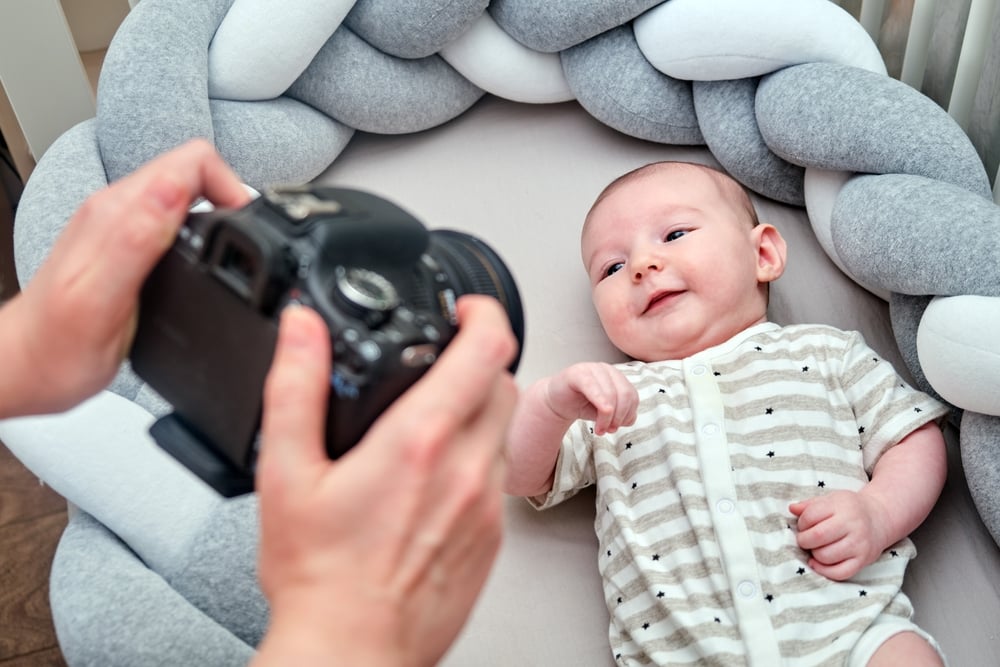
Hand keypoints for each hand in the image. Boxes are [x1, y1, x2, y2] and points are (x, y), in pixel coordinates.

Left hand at [0, 140, 248, 417]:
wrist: (24, 369)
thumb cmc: (58, 350)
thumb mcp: (102, 301)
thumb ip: (138, 239)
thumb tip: (175, 191)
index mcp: (115, 216)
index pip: (191, 163)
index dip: (231, 187)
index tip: (244, 229)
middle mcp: (114, 210)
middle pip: (191, 171)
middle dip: (228, 199)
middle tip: (241, 244)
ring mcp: (116, 225)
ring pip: (182, 192)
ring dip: (214, 214)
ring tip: (227, 254)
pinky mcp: (120, 243)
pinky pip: (170, 218)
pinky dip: (196, 234)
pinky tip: (199, 265)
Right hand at [254, 296, 517, 666]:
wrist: (353, 651)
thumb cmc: (320, 577)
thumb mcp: (286, 473)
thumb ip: (295, 387)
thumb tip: (301, 329)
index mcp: (418, 441)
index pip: (487, 348)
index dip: (482, 313)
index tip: (464, 309)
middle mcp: (465, 468)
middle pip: (505, 380)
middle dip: (479, 359)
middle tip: (441, 363)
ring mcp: (486, 506)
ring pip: (506, 427)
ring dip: (480, 408)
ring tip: (432, 418)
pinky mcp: (493, 538)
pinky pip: (500, 474)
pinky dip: (478, 456)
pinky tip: (434, 475)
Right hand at [544, 362, 637, 434]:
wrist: (556, 402)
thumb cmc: (581, 404)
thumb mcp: (605, 413)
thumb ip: (621, 415)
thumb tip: (629, 419)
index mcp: (617, 377)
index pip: (632, 396)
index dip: (627, 415)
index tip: (615, 428)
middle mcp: (607, 370)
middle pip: (625, 394)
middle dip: (619, 417)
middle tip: (608, 430)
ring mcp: (592, 369)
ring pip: (611, 394)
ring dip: (607, 418)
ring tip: (600, 429)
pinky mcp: (577, 373)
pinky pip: (593, 387)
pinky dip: (600, 404)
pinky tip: (597, 420)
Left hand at [790, 490, 890, 580]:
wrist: (879, 518)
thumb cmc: (849, 509)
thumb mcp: (831, 499)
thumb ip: (810, 505)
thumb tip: (792, 509)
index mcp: (842, 506)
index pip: (811, 516)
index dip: (801, 523)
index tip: (803, 525)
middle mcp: (853, 525)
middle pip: (817, 536)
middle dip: (804, 540)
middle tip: (806, 539)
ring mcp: (859, 544)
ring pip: (825, 556)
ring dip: (814, 554)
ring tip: (817, 547)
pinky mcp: (863, 561)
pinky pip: (839, 573)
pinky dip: (824, 571)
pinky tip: (818, 563)